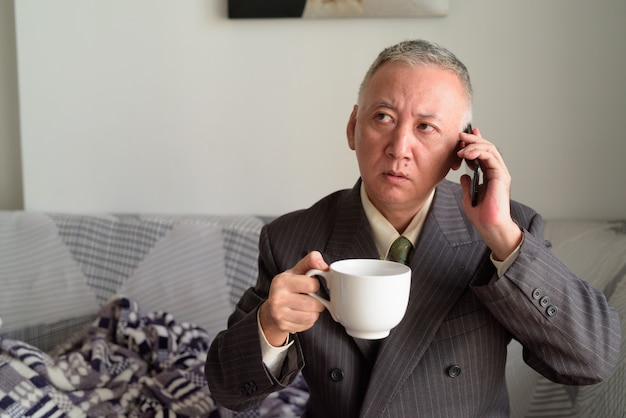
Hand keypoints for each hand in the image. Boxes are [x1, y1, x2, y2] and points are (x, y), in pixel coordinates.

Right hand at [259, 251, 327, 346]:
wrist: (272, 308)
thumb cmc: (288, 287)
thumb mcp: (297, 271)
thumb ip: (311, 261)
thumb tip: (324, 266)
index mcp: (281, 281)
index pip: (311, 285)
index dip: (315, 285)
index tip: (310, 285)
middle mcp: (277, 298)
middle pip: (313, 304)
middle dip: (317, 302)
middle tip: (310, 298)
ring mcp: (279, 314)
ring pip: (312, 316)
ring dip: (314, 312)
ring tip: (306, 306)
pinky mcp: (283, 325)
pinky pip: (307, 325)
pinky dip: (309, 320)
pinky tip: (301, 314)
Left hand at [457, 127, 522, 259]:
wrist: (489, 226)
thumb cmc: (482, 215)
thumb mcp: (469, 196)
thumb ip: (467, 185)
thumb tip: (463, 176)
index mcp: (490, 175)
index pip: (483, 153)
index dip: (475, 142)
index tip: (464, 136)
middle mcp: (497, 172)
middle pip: (487, 148)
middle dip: (473, 140)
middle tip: (460, 136)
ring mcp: (500, 173)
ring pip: (490, 149)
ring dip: (474, 145)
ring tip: (460, 147)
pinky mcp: (501, 176)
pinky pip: (490, 158)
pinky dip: (478, 153)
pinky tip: (467, 154)